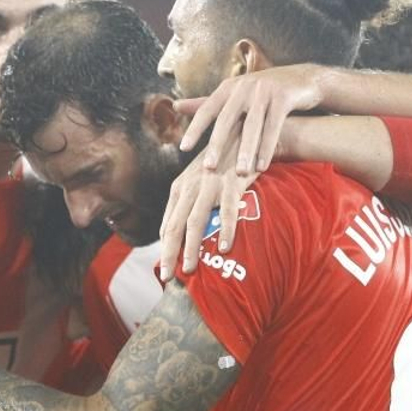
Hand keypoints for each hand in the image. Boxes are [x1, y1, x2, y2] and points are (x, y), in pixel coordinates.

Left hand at [158, 140, 258, 275]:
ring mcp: (210, 184)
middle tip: (168, 277)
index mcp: (180, 187)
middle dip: (169, 253)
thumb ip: (189, 202)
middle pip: (174, 225)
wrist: (247, 133)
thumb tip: (181, 231)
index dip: (164, 248)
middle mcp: (190, 186)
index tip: (164, 269)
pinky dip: (225, 231)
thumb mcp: (200, 179)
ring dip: (191, 247)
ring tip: (190, 269)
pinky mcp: (232, 182)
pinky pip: (227, 211)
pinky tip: (225, 248)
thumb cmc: (223, 162)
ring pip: (195, 221)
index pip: (167, 224)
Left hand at [174, 64, 327, 175]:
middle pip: (227, 119)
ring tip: (240, 173)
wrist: (304, 79)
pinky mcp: (283, 97)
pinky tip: (262, 166)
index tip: (183, 148)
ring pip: (252, 125)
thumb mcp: (235, 93)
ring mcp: (264, 90)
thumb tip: (175, 106)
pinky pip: (274, 126)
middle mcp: (244, 86)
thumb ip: (206, 102)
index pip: (207, 109)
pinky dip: (267, 147)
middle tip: (209, 167)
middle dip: (218, 144)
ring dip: (246, 151)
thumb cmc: (264, 92)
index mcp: (229, 87)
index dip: (195, 129)